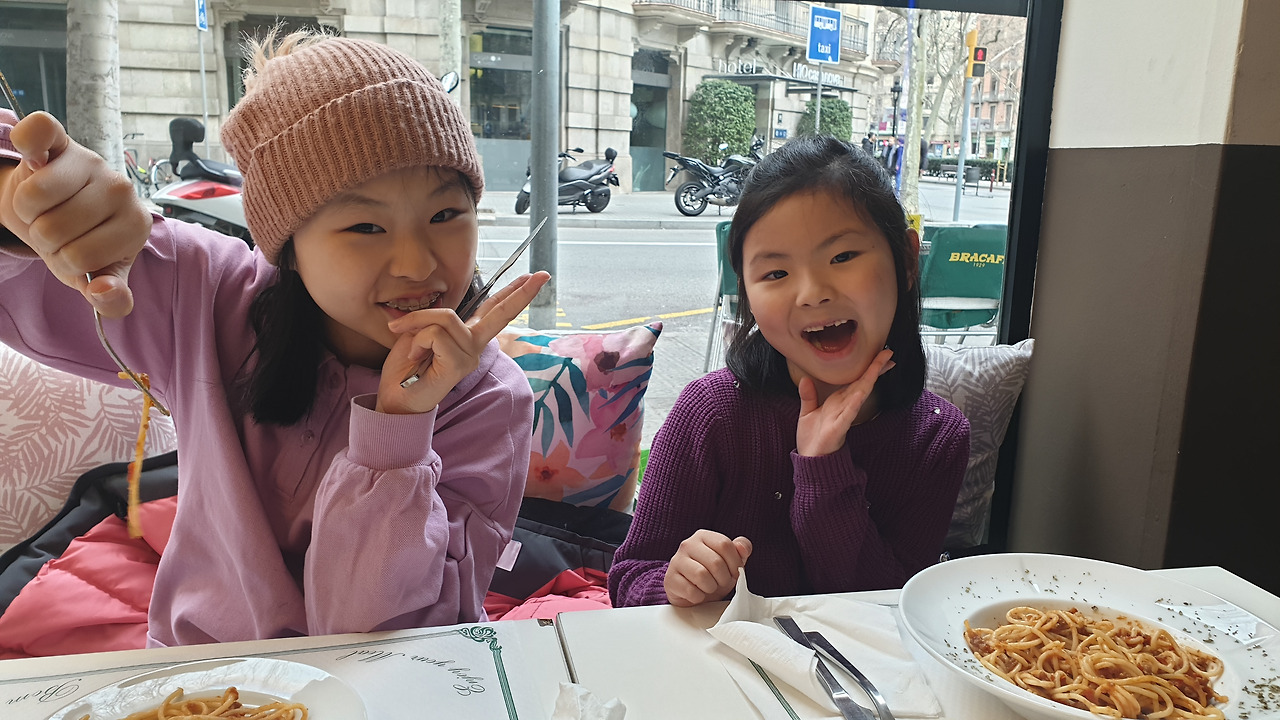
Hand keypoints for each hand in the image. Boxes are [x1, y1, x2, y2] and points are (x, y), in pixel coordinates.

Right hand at [0, 112, 151, 317]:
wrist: (59, 208)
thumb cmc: (83, 241)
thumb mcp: (99, 275)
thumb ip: (111, 297)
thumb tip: (103, 291)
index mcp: (136, 225)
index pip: (79, 259)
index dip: (64, 262)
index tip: (75, 250)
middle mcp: (121, 189)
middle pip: (54, 229)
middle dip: (45, 237)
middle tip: (57, 228)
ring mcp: (92, 161)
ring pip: (34, 197)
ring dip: (27, 209)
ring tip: (46, 207)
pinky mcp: (61, 139)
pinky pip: (38, 130)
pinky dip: (27, 145)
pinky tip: (35, 160)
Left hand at [377, 271, 550, 413]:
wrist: (397, 400)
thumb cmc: (407, 368)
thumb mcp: (417, 332)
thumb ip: (432, 320)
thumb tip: (435, 313)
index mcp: (469, 336)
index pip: (493, 309)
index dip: (513, 291)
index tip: (535, 276)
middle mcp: (475, 345)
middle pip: (500, 312)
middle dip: (521, 292)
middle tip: (544, 275)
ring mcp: (470, 355)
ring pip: (445, 319)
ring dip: (417, 325)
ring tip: (413, 349)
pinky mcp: (459, 364)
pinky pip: (435, 335)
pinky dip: (417, 341)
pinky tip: (415, 357)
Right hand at [664, 530, 752, 606]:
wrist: (691, 593)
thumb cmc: (713, 574)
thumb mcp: (730, 561)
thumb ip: (741, 549)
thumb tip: (743, 548)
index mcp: (703, 536)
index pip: (725, 545)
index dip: (735, 563)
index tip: (734, 573)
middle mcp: (687, 545)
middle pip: (715, 562)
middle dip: (723, 578)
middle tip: (721, 582)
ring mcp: (676, 561)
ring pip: (701, 575)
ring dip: (711, 587)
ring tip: (709, 587)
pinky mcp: (670, 579)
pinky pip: (690, 591)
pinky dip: (699, 597)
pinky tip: (697, 593)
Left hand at [796, 348, 894, 456]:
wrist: (810, 460)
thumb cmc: (812, 439)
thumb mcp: (807, 413)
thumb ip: (808, 396)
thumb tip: (805, 379)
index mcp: (838, 401)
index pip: (855, 381)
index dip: (867, 368)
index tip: (880, 355)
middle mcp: (844, 406)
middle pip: (862, 383)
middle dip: (875, 368)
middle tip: (889, 353)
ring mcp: (843, 416)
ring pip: (859, 393)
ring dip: (870, 379)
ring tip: (881, 364)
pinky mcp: (838, 428)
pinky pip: (848, 412)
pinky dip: (855, 402)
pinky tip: (862, 392)